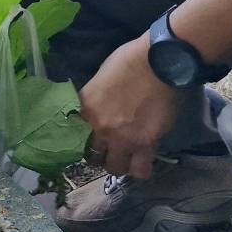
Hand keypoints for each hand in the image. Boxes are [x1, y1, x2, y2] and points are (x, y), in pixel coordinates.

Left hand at [78, 35, 179, 178]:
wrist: (157, 62)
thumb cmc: (128, 61)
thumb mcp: (99, 80)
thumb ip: (95, 101)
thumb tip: (97, 111)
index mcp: (85, 109)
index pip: (74, 137)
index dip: (83, 140)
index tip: (91, 140)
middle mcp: (99, 128)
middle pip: (92, 156)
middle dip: (101, 154)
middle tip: (110, 148)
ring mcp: (122, 138)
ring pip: (115, 168)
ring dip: (120, 163)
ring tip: (127, 156)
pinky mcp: (145, 143)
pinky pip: (140, 169)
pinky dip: (141, 168)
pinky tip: (143, 159)